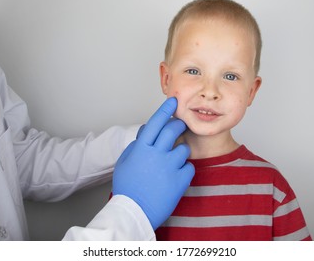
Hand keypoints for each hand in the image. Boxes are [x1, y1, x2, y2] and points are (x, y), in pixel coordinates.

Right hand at [112, 97, 194, 229]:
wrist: (135, 212)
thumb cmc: (127, 188)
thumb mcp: (124, 163)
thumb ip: (136, 146)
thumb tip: (145, 133)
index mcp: (141, 149)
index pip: (156, 123)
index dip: (165, 110)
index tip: (174, 101)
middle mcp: (156, 154)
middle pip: (173, 130)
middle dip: (178, 125)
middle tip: (180, 126)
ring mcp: (169, 167)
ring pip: (184, 149)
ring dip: (180, 151)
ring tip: (173, 161)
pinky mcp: (180, 181)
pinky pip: (189, 167)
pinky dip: (184, 169)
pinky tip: (175, 176)